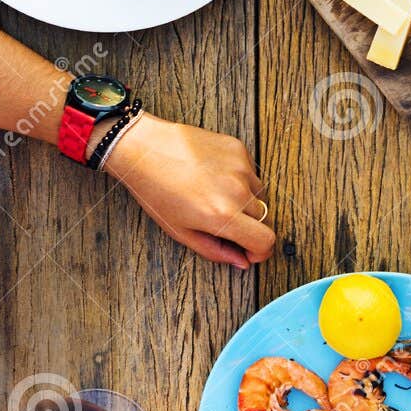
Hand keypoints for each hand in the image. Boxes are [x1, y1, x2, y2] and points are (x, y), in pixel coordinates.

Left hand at [103, 113, 273, 269]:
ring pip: (259, 195)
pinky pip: (251, 172)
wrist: (144, 149)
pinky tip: (214, 176)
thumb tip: (241, 261)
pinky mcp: (238, 149)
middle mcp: (237, 191)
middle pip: (264, 219)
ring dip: (245, 202)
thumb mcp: (180, 231)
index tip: (251, 251)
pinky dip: (240, 179)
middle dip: (248, 226)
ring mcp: (240, 167)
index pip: (265, 240)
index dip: (261, 252)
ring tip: (215, 196)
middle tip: (223, 223)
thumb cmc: (156, 191)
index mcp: (222, 215)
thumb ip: (215, 250)